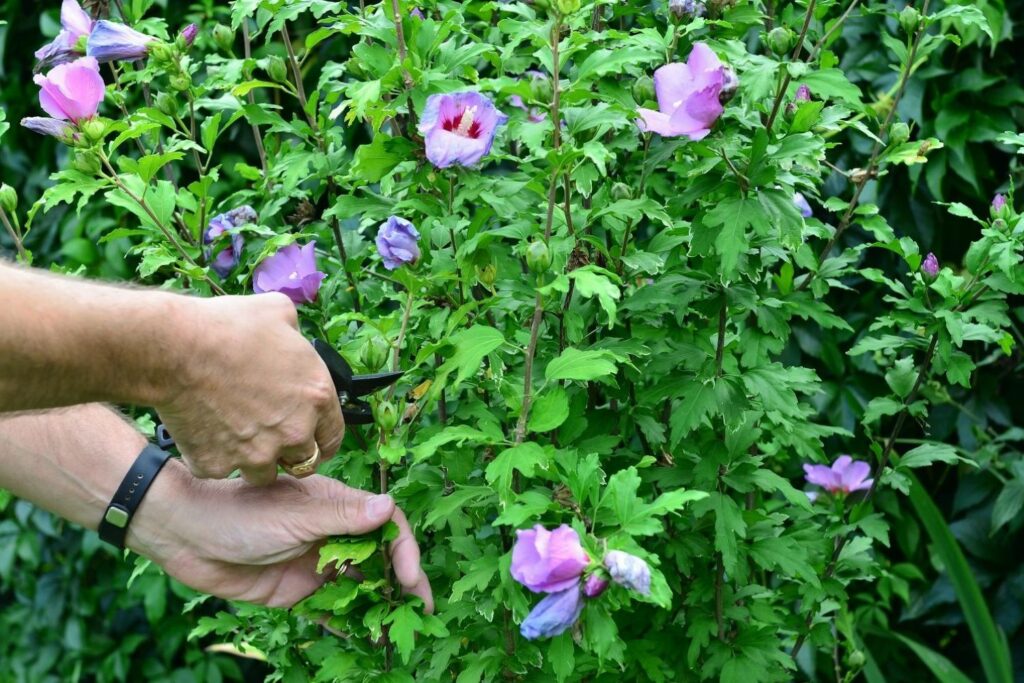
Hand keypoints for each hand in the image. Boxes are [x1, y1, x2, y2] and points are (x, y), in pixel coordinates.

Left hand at [130, 463, 433, 610]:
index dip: (403, 550)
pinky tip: (364, 639)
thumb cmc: (240, 511)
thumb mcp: (294, 514)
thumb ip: (342, 517)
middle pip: (379, 558)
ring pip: (358, 585)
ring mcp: (315, 564)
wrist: (186, 534)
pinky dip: (348, 623)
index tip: (408, 578)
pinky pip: (329, 609)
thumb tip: (388, 507)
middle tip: (420, 611)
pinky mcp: (296, 591)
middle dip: (402, 582)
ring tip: (395, 631)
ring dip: (378, 605)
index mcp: (337, 507)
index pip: (385, 526)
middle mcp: (332, 534)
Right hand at [156, 293, 344, 484]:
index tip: (310, 438)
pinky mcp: (218, 464)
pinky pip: (220, 469)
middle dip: (288, 451)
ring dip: (254, 460)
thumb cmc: (228, 327)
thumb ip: (295, 333)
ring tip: (235, 435)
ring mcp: (256, 454)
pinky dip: (213, 456)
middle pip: (302, 462)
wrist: (176, 347)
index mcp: (317, 397)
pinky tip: (204, 431)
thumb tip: (291, 335)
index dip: (320, 438)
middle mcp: (293, 432)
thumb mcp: (279, 312)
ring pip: (263, 474)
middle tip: (268, 435)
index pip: (333, 437)